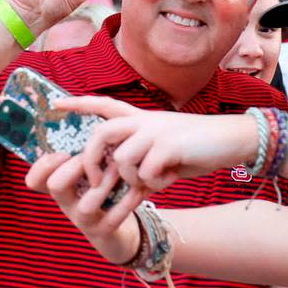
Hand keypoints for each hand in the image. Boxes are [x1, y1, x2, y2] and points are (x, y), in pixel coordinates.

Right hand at [25, 152, 145, 263]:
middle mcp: (66, 203)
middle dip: (76, 166)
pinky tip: (139, 189)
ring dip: (105, 183)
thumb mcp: (90, 170)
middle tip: (96, 156)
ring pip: (86, 204)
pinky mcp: (103, 232)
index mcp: (59, 186)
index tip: (64, 152)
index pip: (35, 180)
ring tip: (119, 168)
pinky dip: (127, 202)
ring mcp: (83, 220)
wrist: (118, 230)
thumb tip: (73, 109)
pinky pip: (113, 218)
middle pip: (56, 186)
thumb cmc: (104, 189)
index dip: (43, 165)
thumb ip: (84, 147)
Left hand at [49, 95, 257, 193]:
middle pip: (101, 134)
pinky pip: (145, 173)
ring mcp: (156, 132)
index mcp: (142, 118)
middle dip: (92, 161)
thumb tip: (123, 177)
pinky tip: (169, 179)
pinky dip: (154, 184)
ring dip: (134, 180)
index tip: (56, 103)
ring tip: (153, 181)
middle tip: (95, 182)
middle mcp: (144, 121)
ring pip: (122, 160)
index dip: (79, 103)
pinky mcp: (168, 146)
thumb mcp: (165, 146)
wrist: (232, 139)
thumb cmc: (198, 146)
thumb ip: (142, 155)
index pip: (104, 105)